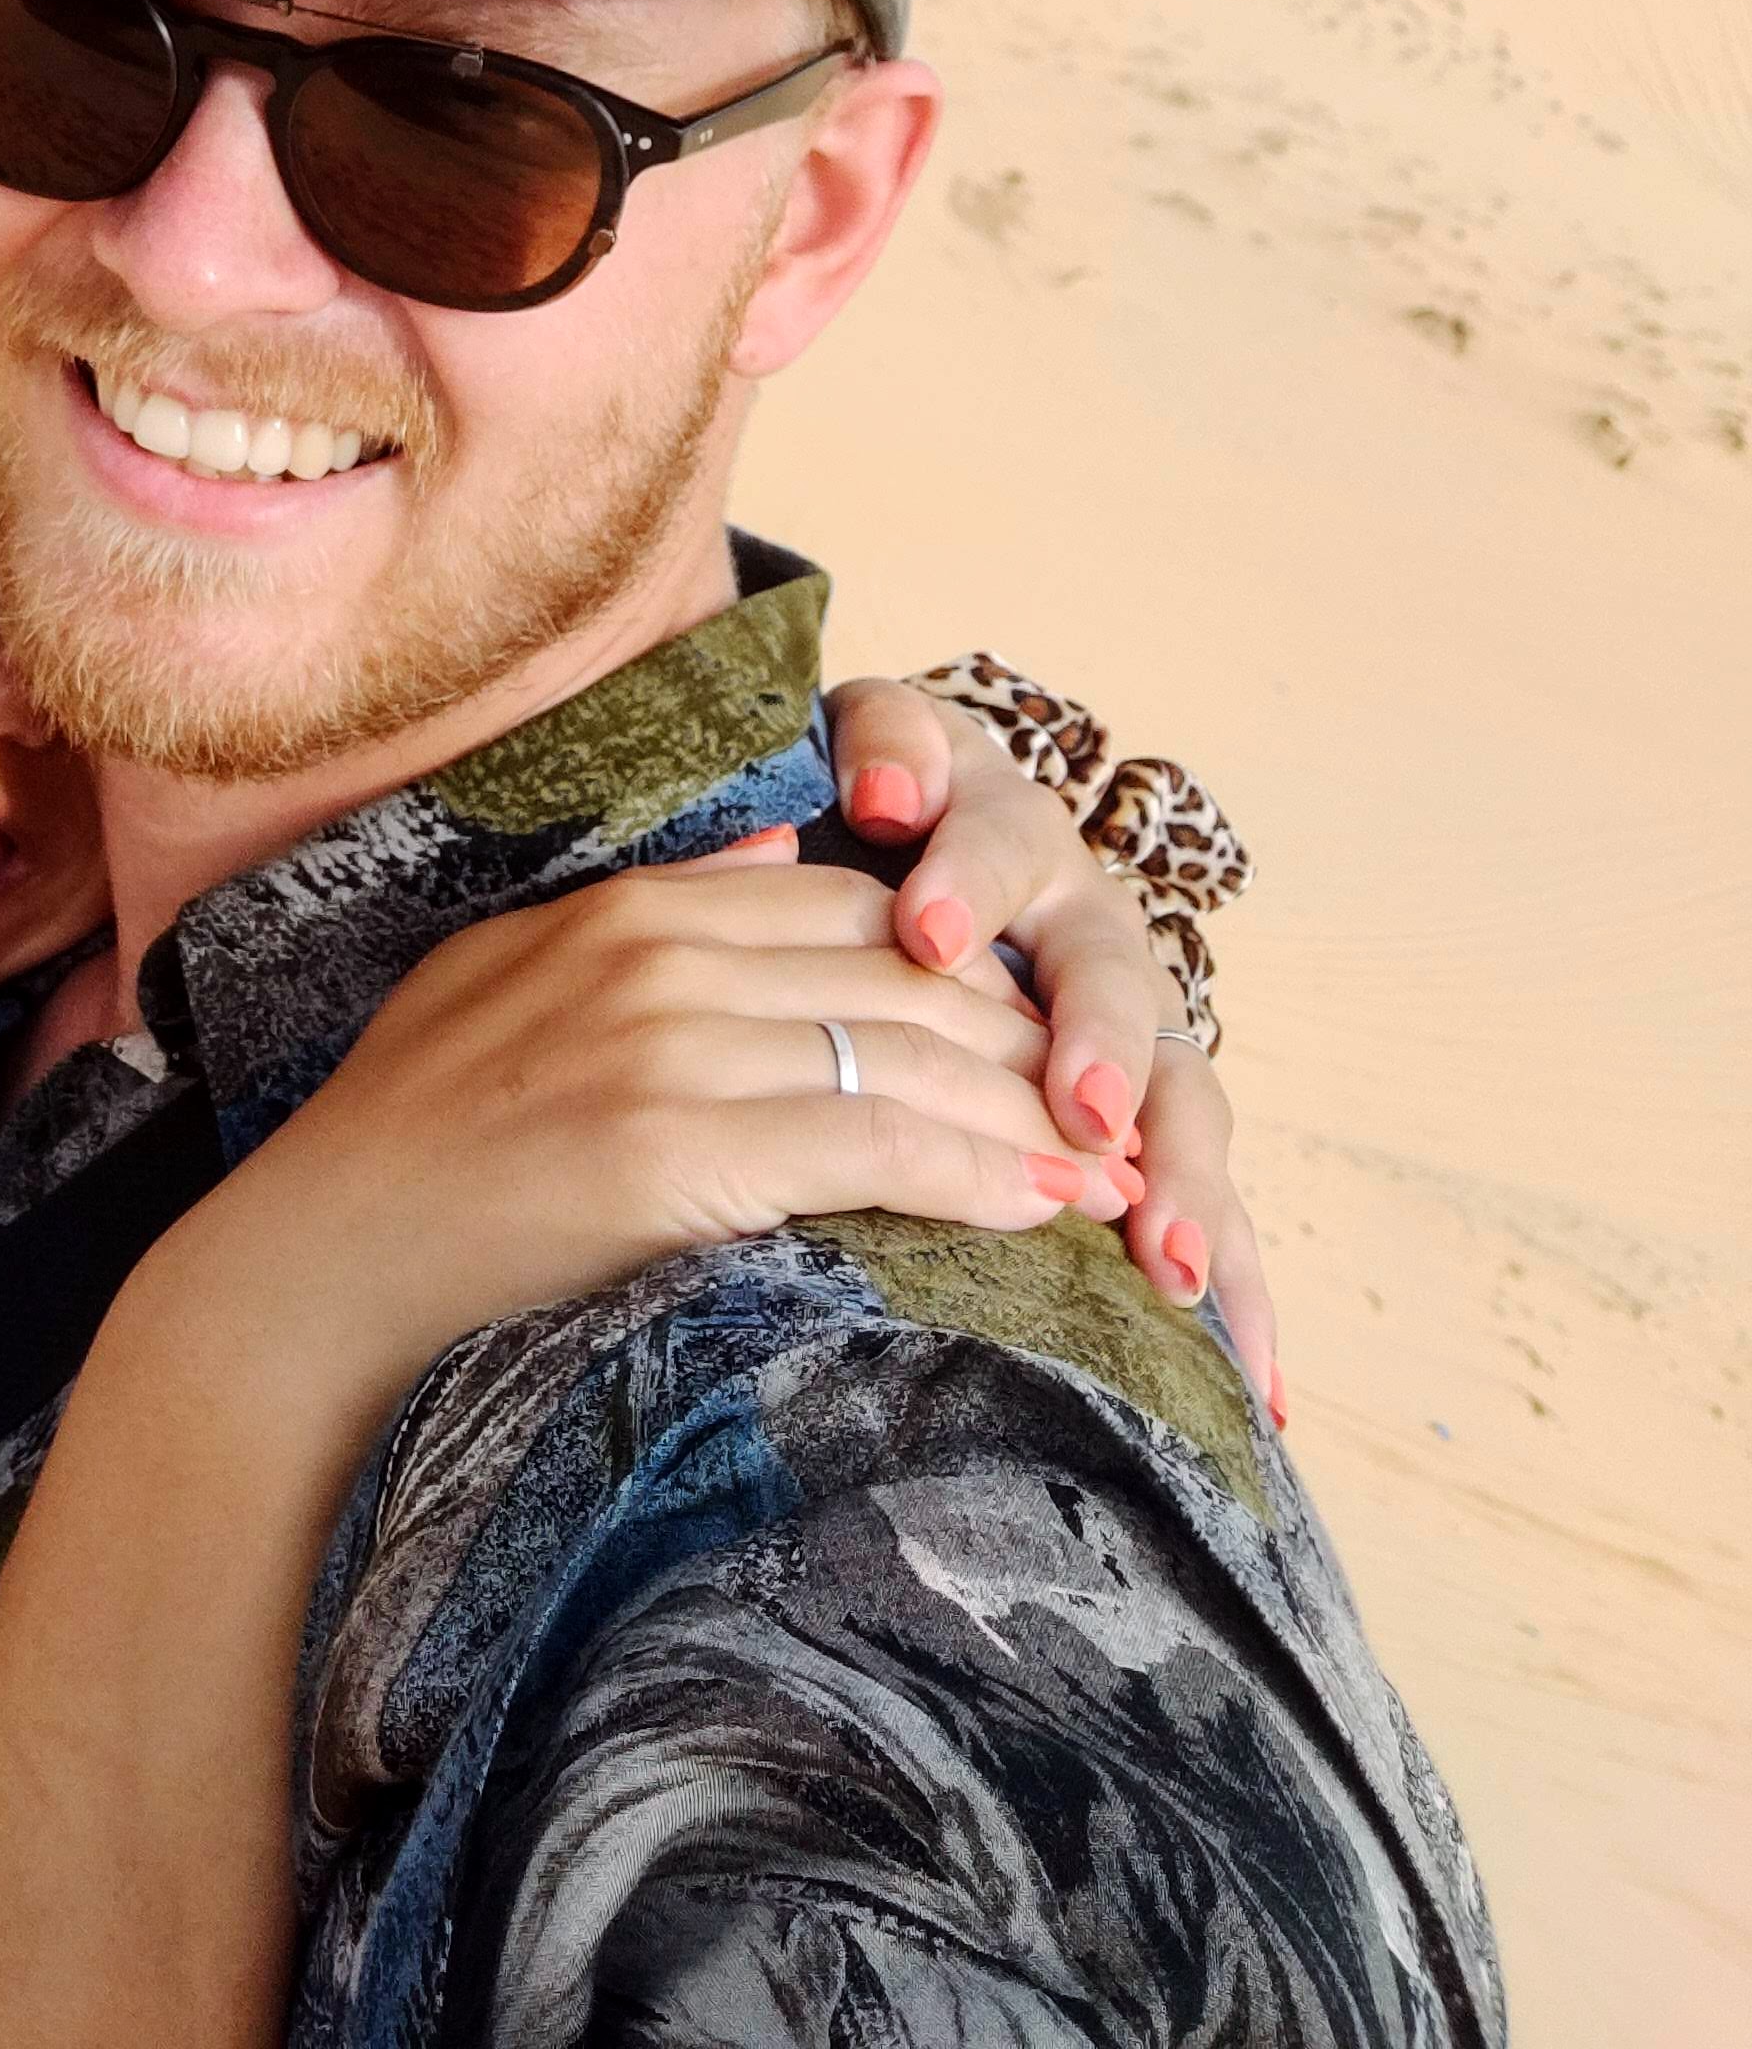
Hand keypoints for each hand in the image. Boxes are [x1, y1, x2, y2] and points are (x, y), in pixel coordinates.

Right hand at [156, 855, 1139, 1421]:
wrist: (320, 1274)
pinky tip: (1046, 1208)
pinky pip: (872, 1141)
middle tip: (1113, 1101)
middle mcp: (652, 955)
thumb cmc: (409, 1153)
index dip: (954, 960)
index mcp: (619, 910)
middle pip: (895, 969)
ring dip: (1032, 1112)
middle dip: (1024, 1035)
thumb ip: (644, 914)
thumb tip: (770, 854)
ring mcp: (663, 1046)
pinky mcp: (674, 1148)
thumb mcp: (509, 982)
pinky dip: (980, 1173)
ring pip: (905, 1051)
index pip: (839, 900)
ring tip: (1113, 1169)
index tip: (1029, 1022)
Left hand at [825, 678, 1277, 1401]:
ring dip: (1182, 1184)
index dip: (970, 881)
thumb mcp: (878, 749)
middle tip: (1081, 1115)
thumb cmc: (881, 799)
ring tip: (1167, 1266)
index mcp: (1015, 832)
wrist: (915, 823)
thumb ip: (888, 747)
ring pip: (1179, 1104)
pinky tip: (1256, 1388)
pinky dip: (1232, 1289)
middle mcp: (1090, 929)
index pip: (1001, 846)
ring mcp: (1130, 1032)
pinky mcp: (1143, 1124)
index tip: (928, 931)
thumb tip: (889, 785)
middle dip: (1103, 1052)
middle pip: (1117, 987)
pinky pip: (1197, 1206)